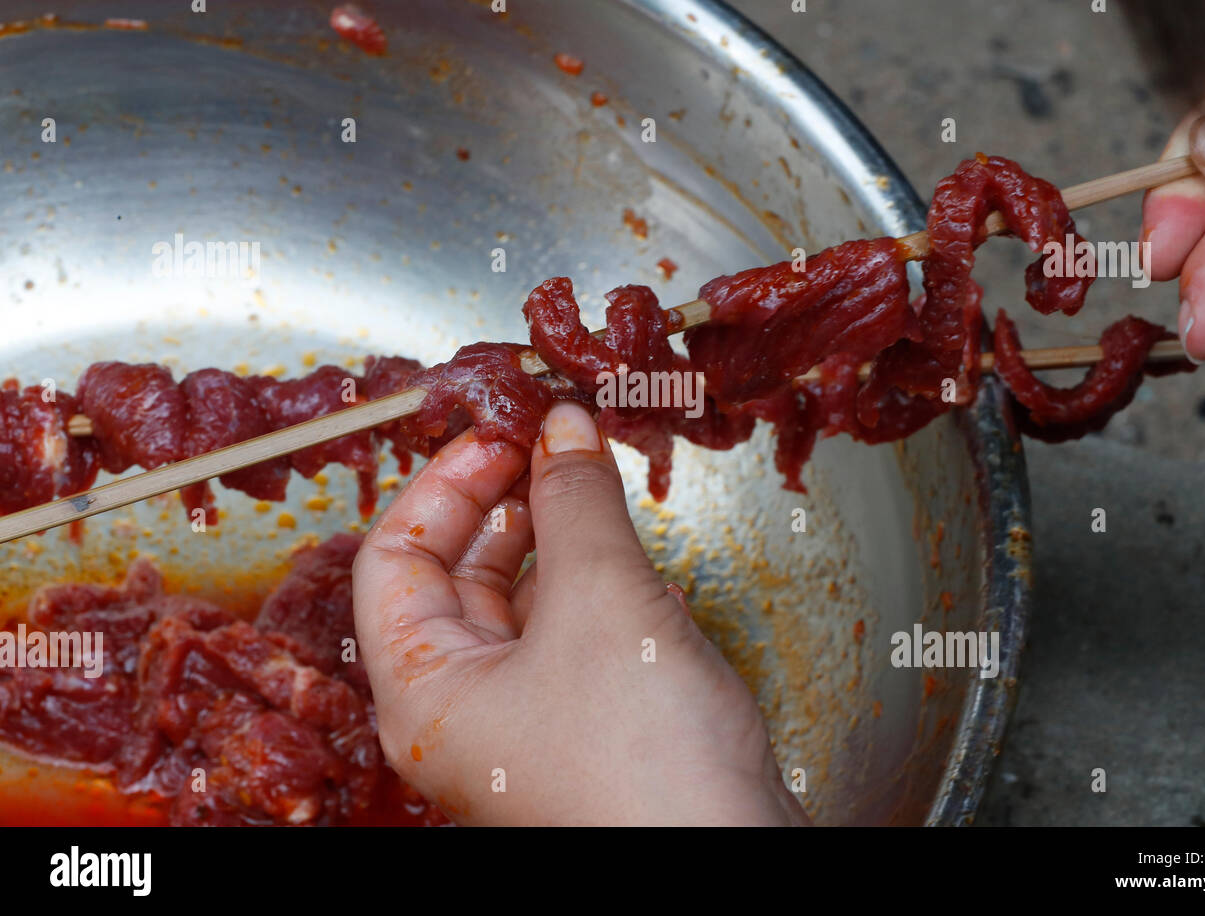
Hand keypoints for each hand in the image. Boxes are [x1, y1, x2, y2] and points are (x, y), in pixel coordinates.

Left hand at [352, 402, 809, 824]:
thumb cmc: (644, 760)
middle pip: (457, 580)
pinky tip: (643, 577)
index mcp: (424, 691)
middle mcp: (463, 713)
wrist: (729, 861)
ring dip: (560, 545)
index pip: (394, 559)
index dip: (444, 484)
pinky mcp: (587, 733)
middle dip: (507, 506)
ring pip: (522, 609)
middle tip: (553, 447)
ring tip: (599, 493)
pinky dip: (600, 595)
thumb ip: (574, 500)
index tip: (501, 432)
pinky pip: (574, 642)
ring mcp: (525, 727)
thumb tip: (561, 425)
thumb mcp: (600, 599)